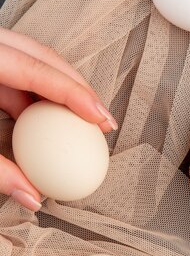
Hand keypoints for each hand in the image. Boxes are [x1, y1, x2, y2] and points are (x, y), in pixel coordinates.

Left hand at [0, 28, 117, 210]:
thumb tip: (32, 197)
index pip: (37, 69)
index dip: (75, 94)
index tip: (101, 119)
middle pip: (45, 58)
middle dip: (80, 88)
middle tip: (103, 121)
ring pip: (35, 62)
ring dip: (62, 92)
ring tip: (85, 122)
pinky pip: (20, 73)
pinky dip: (39, 97)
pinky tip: (51, 122)